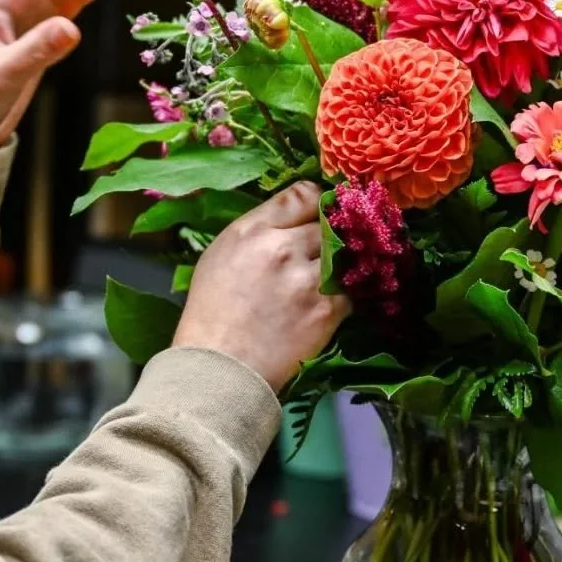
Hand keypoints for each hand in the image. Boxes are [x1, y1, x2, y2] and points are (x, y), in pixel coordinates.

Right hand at [173, 183, 351, 392]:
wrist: (220, 366)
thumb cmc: (211, 312)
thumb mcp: (220, 255)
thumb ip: (256, 231)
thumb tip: (289, 220)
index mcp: (252, 230)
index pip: (302, 194)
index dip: (316, 202)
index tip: (319, 213)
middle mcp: (283, 247)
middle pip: (328, 223)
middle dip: (327, 235)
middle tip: (321, 251)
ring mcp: (308, 279)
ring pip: (343, 255)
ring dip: (339, 264)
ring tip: (323, 278)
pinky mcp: (327, 309)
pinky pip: (349, 290)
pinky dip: (341, 296)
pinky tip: (325, 305)